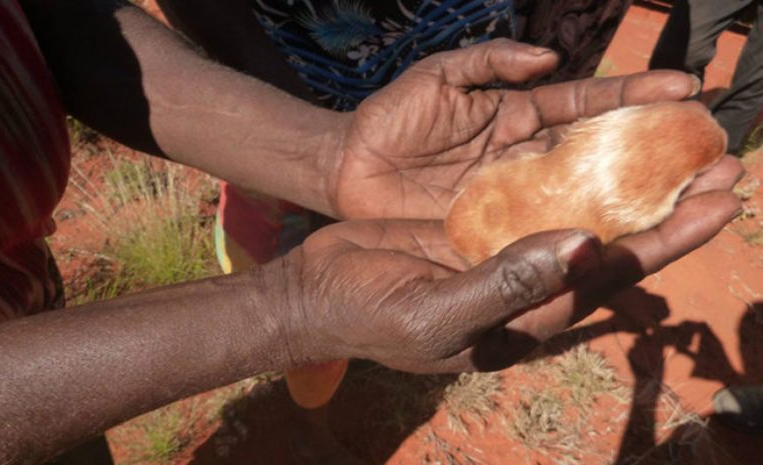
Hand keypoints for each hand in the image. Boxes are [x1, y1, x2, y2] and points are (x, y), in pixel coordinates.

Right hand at [285, 156, 740, 372]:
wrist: (317, 293)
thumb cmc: (372, 316)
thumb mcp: (437, 313)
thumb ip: (507, 286)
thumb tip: (584, 246)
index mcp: (528, 316)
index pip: (613, 278)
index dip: (669, 242)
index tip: (718, 205)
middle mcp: (527, 282)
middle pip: (612, 241)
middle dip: (667, 206)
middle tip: (722, 165)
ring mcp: (502, 247)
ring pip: (578, 210)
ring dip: (626, 180)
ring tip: (673, 143)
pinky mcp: (477, 220)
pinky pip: (533, 191)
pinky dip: (567, 168)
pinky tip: (594, 142)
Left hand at [332, 39, 699, 219]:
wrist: (346, 169)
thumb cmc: (389, 118)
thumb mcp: (437, 77)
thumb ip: (488, 62)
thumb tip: (548, 59)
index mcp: (520, 116)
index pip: (588, 105)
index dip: (634, 98)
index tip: (684, 91)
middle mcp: (528, 159)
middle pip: (602, 156)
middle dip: (659, 155)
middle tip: (717, 156)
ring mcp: (514, 200)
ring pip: (584, 201)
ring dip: (638, 203)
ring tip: (697, 202)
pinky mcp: (493, 234)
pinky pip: (541, 238)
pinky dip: (580, 241)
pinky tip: (625, 245)